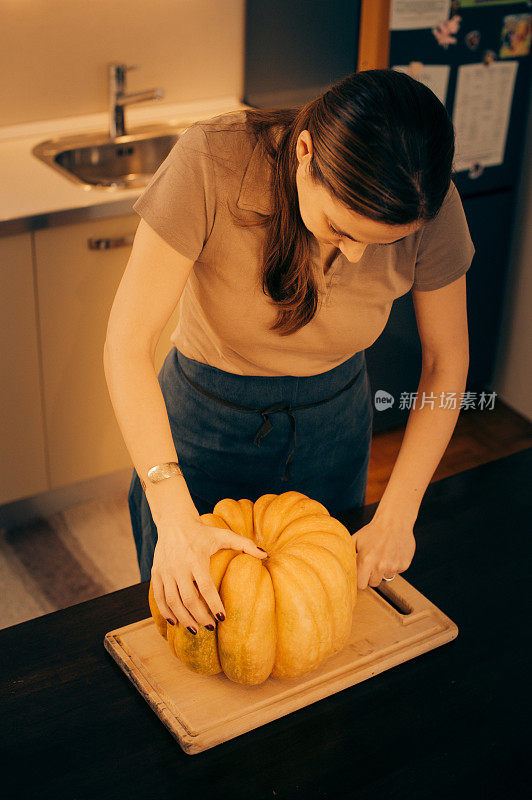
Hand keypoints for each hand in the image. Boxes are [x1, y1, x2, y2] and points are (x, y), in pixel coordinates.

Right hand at [151, 516, 267, 632]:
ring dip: (183, 618)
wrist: (174, 522)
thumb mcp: (223, 534)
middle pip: (188, 599)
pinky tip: (174, 622)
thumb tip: (266, 555)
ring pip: (172, 601)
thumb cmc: (203, 532)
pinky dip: (165, 611)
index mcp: (196, 559)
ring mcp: (165, 570)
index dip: (214, 604)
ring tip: (195, 629)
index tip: (222, 618)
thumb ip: (245, 544)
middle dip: (199, 616)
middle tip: (210, 627)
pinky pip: (159, 597)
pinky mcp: (156, 572)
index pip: (206, 587)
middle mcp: (179, 566)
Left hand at [352, 514, 415, 589]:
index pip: (361, 585)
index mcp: (365, 561)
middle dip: (371, 576)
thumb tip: (341, 566)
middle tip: (372, 563)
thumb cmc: (373, 530)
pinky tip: (392, 553)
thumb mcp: (356, 539)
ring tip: (383, 555)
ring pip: (385, 577)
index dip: (360, 580)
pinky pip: (397, 571)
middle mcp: (380, 566)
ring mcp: (393, 566)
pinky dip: (394, 565)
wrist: (394, 521)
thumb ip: (348, 554)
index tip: (361, 575)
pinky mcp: (404, 565)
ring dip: (384, 570)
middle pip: (373, 583)